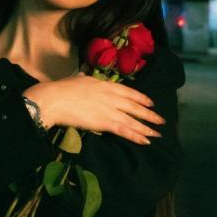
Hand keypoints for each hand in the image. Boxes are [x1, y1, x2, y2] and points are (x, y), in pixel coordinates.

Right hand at [22, 74, 164, 144]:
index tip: (151, 102)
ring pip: (133, 120)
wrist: (55, 98)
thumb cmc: (63, 88)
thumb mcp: (78, 78)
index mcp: (106, 85)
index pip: (129, 92)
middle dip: (149, 114)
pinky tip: (145, 140)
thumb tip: (84, 75)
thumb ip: (86, 78)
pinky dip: (136, 136)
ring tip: (157, 133)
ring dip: (147, 127)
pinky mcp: (105, 122)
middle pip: (135, 106)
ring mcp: (109, 109)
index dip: (141, 98)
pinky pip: (124, 130)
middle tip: (161, 120)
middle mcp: (112, 96)